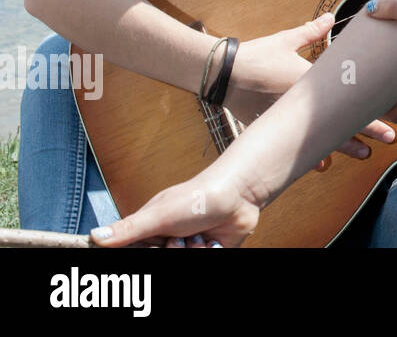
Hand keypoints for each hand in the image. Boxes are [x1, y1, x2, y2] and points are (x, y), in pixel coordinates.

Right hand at [90, 168, 260, 248]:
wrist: (240, 195)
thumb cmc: (198, 197)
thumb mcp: (159, 214)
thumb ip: (129, 228)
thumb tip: (94, 236)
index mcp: (148, 231)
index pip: (131, 251)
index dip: (140, 252)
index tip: (154, 246)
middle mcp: (165, 241)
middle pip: (158, 259)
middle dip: (171, 253)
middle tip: (177, 239)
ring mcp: (186, 248)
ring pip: (181, 263)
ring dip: (191, 252)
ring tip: (199, 235)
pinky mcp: (206, 253)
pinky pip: (202, 264)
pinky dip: (208, 254)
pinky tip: (213, 241)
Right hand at [223, 14, 394, 159]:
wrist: (222, 73)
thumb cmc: (256, 55)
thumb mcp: (286, 41)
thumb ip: (311, 31)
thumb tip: (331, 16)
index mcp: (311, 82)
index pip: (348, 98)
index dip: (371, 111)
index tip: (391, 122)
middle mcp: (304, 104)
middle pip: (343, 121)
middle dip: (368, 131)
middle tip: (391, 139)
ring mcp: (289, 118)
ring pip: (323, 137)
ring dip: (345, 146)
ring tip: (365, 154)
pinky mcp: (273, 125)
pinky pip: (294, 144)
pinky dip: (308, 155)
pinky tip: (321, 166)